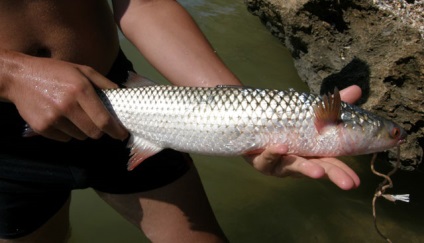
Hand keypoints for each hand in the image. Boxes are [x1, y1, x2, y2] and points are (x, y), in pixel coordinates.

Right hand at [8, 55, 127, 141]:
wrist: (19, 77)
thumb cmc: (54, 72)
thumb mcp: (81, 69)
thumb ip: (103, 82)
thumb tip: (121, 93)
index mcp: (80, 89)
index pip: (103, 120)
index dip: (116, 130)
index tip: (122, 134)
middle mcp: (67, 105)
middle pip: (94, 133)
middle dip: (100, 130)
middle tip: (97, 123)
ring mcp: (53, 118)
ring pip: (80, 136)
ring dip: (83, 130)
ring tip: (74, 115)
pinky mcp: (42, 128)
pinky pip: (65, 138)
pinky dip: (68, 132)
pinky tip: (61, 118)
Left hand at [244, 85, 361, 189]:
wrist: (253, 120)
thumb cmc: (286, 123)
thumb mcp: (310, 113)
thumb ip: (332, 105)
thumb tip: (358, 89)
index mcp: (311, 154)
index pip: (330, 165)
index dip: (343, 173)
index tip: (355, 182)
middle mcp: (296, 161)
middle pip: (315, 170)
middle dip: (332, 175)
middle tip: (347, 183)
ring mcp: (278, 162)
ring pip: (291, 167)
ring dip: (305, 169)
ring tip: (318, 171)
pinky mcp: (259, 160)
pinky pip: (265, 159)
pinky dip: (273, 153)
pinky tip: (280, 147)